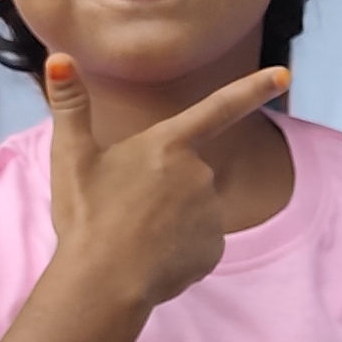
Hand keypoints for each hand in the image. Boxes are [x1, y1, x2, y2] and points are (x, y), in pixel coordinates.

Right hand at [39, 53, 292, 313]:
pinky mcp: (215, 249)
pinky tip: (151, 258)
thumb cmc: (86, 216)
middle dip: (160, 189)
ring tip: (133, 237)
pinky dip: (177, 249)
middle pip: (184, 174)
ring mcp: (211, 213)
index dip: (253, 88)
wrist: (102, 284)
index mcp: (168, 144)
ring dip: (167, 221)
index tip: (284, 73)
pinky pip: (197, 243)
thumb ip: (70, 105)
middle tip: (122, 210)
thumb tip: (58, 58)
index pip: (219, 107)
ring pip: (190, 211)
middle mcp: (199, 173)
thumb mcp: (71, 157)